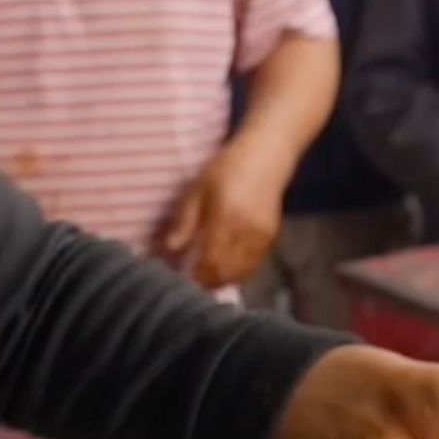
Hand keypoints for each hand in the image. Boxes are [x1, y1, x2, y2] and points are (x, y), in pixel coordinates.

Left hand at [161, 141, 286, 289]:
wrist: (266, 156)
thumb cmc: (226, 168)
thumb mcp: (197, 190)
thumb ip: (184, 222)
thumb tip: (168, 250)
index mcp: (226, 218)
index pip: (210, 263)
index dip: (195, 277)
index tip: (180, 278)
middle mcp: (247, 232)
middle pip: (226, 273)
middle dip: (206, 281)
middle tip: (189, 279)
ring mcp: (262, 237)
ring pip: (240, 273)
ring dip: (221, 278)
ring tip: (204, 273)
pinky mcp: (271, 238)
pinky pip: (252, 265)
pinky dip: (236, 270)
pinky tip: (223, 264)